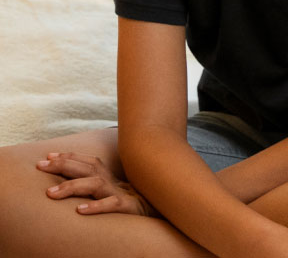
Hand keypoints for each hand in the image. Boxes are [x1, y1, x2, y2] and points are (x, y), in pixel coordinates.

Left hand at [37, 151, 153, 216]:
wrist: (164, 213)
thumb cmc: (134, 205)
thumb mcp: (113, 194)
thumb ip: (97, 187)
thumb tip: (73, 187)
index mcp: (110, 178)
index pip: (88, 162)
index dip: (69, 157)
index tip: (48, 157)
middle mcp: (114, 182)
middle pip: (88, 168)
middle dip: (63, 164)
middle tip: (41, 166)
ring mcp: (121, 194)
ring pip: (96, 184)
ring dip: (72, 186)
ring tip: (51, 193)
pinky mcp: (129, 208)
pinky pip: (112, 205)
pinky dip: (96, 206)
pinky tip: (80, 210)